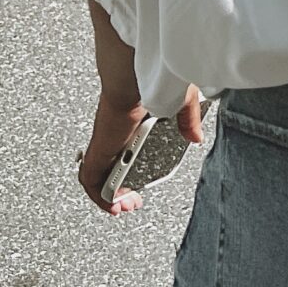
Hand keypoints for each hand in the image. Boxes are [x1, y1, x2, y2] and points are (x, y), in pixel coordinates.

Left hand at [77, 88, 202, 217]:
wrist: (132, 79)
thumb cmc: (151, 81)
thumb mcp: (180, 102)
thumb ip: (188, 121)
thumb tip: (196, 136)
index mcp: (130, 123)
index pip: (124, 152)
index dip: (129, 172)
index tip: (139, 185)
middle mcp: (114, 135)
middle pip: (109, 169)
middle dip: (119, 190)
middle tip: (131, 202)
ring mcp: (104, 143)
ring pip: (98, 177)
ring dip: (108, 196)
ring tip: (122, 207)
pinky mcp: (98, 150)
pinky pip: (91, 179)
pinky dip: (99, 194)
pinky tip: (111, 204)